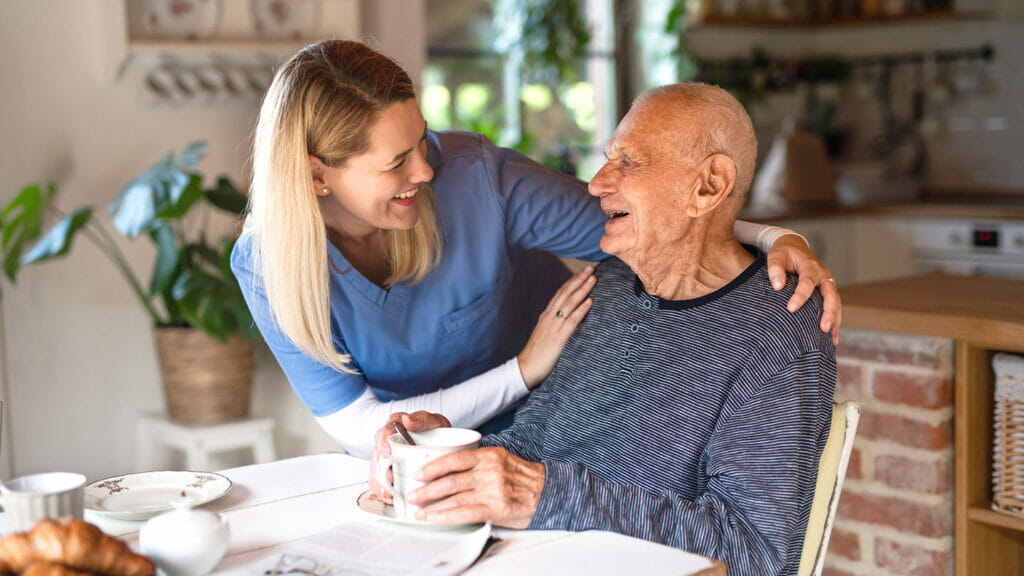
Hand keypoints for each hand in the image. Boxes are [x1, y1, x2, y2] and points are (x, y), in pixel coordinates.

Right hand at [369, 411, 450, 502]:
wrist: (445, 446)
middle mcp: (386, 442)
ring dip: (380, 484)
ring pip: (376, 472)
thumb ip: (422, 419)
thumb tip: (407, 420)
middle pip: (377, 457)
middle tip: (390, 480)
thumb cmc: (437, 432)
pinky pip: (380, 483)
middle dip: (381, 470)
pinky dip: (383, 492)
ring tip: (389, 494)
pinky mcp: (388, 472)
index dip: (383, 447)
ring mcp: (385, 458)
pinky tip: (390, 497)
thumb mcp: (434, 421)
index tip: (387, 456)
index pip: (383, 434)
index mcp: (394, 426)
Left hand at [407, 446, 544, 528]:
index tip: (419, 473)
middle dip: (427, 489)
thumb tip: (451, 469)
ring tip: (419, 511)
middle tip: (412, 495)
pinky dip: (447, 516)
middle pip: (451, 479)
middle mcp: (489, 470)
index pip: (455, 458)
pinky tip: (435, 518)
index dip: (434, 466)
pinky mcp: (496, 507)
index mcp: (489, 455)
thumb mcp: (502, 461)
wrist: (549, 492)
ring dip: (432, 505)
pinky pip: (465, 512)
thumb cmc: (523, 479)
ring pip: (455, 497)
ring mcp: (493, 489)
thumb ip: (479, 463)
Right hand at [518, 266, 595, 388]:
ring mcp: (553, 326)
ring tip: (593, 279)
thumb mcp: (545, 334)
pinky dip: (581, 310)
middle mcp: (550, 317)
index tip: (582, 273)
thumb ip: (555, 325)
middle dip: (579, 280)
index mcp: (547, 315)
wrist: (526, 368)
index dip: (572, 282)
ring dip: (582, 290)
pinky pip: (572, 321)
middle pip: (566, 293)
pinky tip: (590, 302)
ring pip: (570, 303)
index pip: (560, 293)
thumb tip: (567, 319)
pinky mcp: (558, 338)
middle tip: (590, 269)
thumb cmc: (537, 353)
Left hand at [765, 234, 841, 345]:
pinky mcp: (827, 291)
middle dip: (829, 312)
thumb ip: (775, 269)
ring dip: (835, 320)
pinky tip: (833, 338)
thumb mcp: (776, 256)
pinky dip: (835, 321)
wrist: (794, 247)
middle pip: (830, 295)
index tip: (791, 309)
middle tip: (823, 328)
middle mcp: (823, 275)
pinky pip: (834, 306)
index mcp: (810, 266)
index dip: (800, 296)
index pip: (807, 282)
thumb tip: (778, 286)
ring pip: (836, 303)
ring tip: (832, 340)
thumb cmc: (784, 253)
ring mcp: (827, 283)